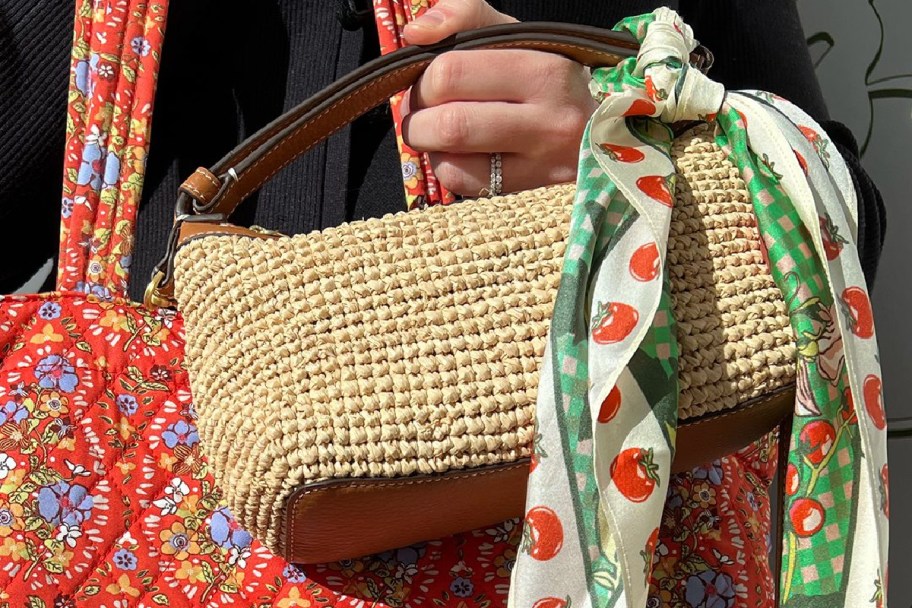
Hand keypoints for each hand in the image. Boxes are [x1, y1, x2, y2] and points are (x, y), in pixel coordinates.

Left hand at [401, 0, 597, 195]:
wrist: (600, 124)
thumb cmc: (544, 74)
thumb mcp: (515, 33)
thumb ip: (464, 16)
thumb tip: (416, 33)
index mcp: (545, 71)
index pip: (451, 74)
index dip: (424, 78)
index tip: (428, 78)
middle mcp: (548, 121)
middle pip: (450, 125)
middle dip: (418, 116)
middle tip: (422, 109)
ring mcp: (541, 163)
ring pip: (452, 161)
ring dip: (428, 145)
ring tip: (436, 130)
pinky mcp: (527, 188)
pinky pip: (464, 184)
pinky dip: (446, 167)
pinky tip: (458, 152)